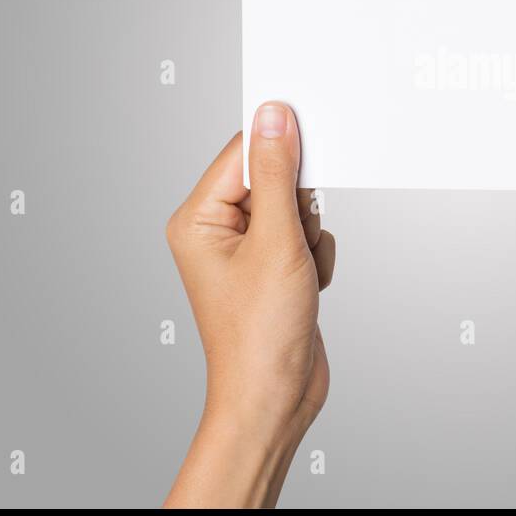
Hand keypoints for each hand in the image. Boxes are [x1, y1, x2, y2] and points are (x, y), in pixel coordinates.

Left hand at [163, 102, 335, 507]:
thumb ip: (278, 174)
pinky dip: (316, 256)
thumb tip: (274, 116)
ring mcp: (246, 250)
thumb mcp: (276, 242)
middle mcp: (217, 230)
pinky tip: (308, 286)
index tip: (314, 142)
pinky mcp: (273, 267)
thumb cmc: (259, 335)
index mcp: (198, 219)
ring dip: (310, 234)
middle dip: (299, 205)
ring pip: (296, 206)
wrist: (274, 399)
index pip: (242, 152)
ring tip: (300, 272)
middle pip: (273, 177)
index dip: (280, 147)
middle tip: (298, 237)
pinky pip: (306, 234)